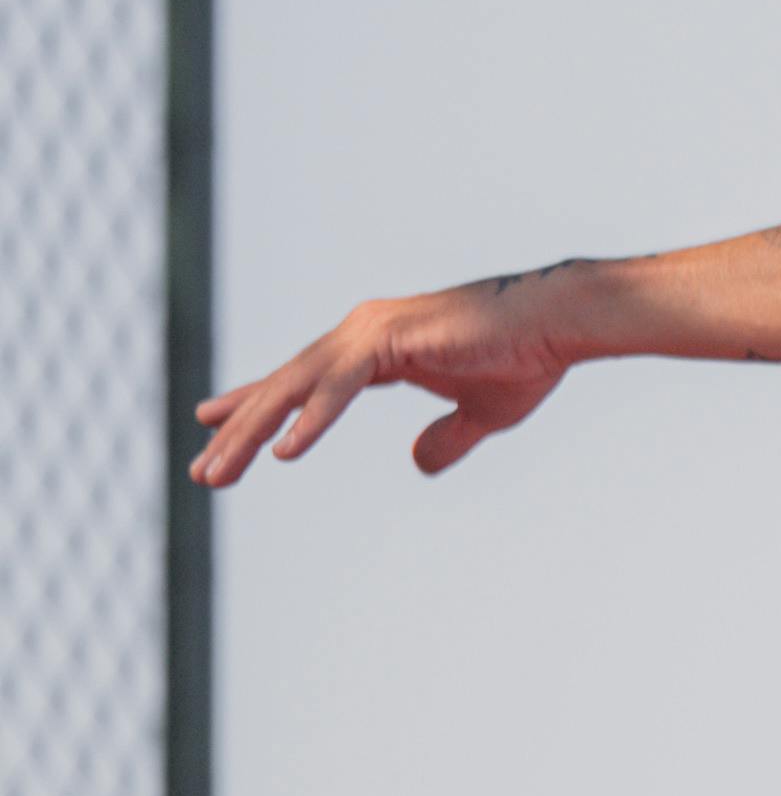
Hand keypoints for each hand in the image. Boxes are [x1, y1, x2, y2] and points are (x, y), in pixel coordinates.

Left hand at [193, 272, 580, 489]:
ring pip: (296, 386)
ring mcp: (371, 331)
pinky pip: (338, 385)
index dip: (257, 406)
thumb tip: (417, 463)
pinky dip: (311, 417)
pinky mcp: (390, 339)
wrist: (562, 325)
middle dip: (239, 428)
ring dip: (253, 431)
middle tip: (202, 471)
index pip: (302, 380)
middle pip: (285, 385)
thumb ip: (445, 439)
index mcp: (379, 348)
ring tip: (219, 471)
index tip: (212, 424)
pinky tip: (285, 451)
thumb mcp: (481, 416)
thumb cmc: (529, 358)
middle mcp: (363, 333)